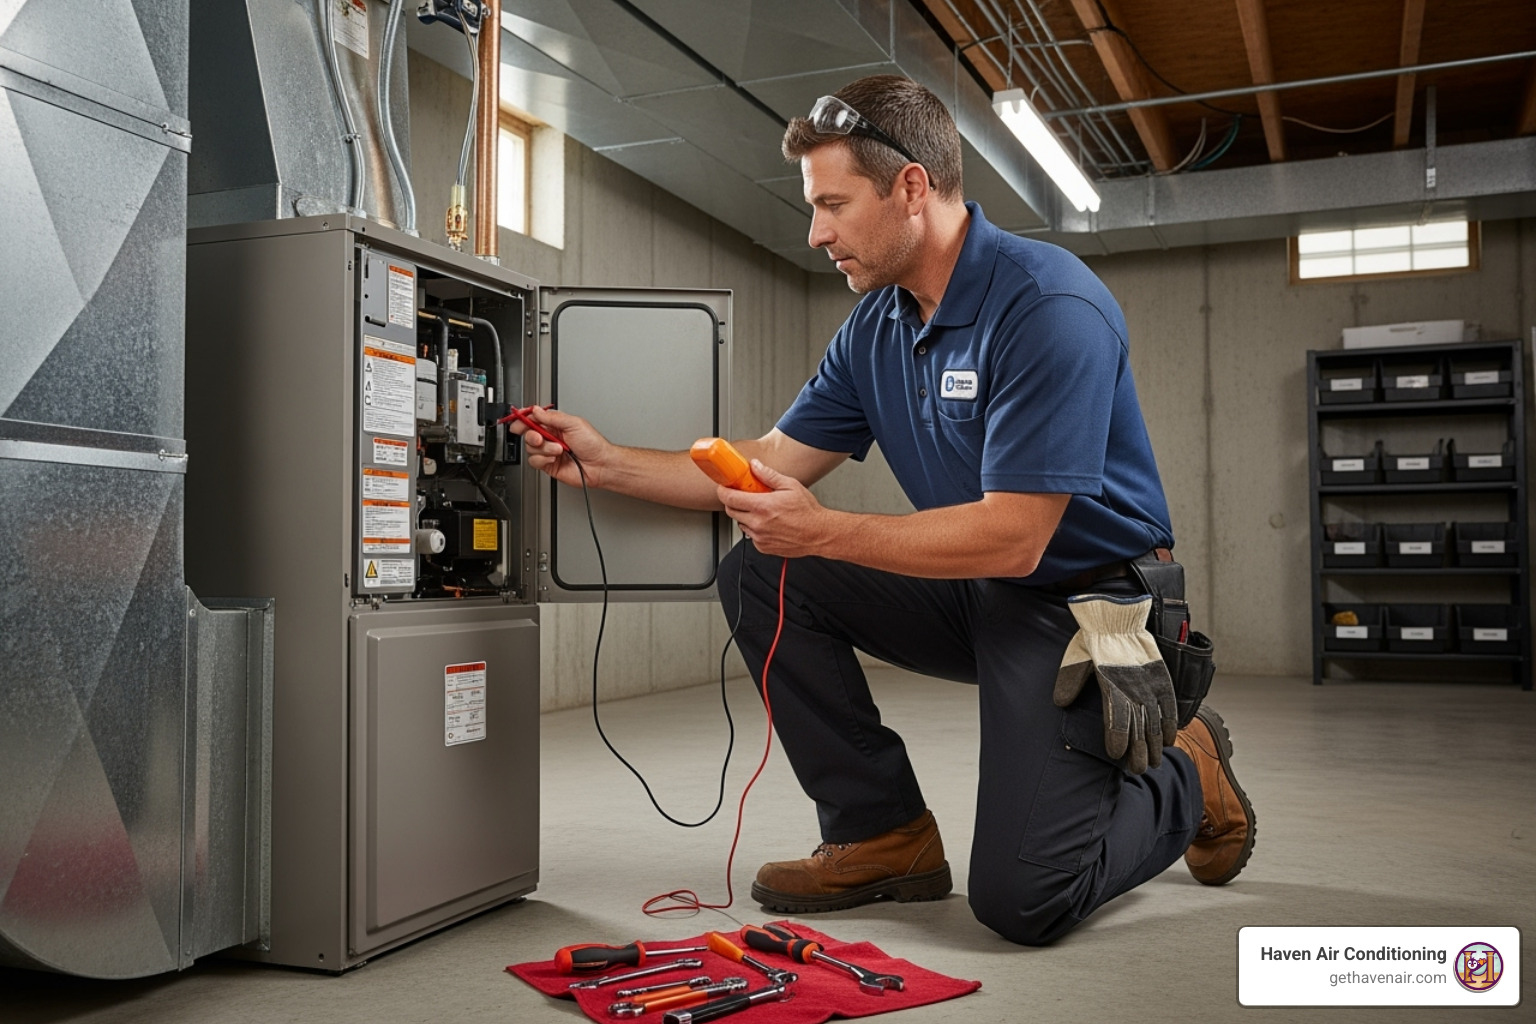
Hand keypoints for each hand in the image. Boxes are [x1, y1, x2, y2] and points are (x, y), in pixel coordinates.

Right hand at [509, 406, 609, 487]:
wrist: (600, 465)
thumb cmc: (593, 445)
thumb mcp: (574, 424)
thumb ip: (553, 417)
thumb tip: (536, 410)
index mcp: (556, 424)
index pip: (535, 418)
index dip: (524, 417)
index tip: (518, 418)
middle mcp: (551, 437)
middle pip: (528, 432)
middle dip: (532, 435)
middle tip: (539, 438)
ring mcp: (549, 451)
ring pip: (531, 448)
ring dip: (544, 449)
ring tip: (559, 450)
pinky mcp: (548, 464)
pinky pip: (534, 461)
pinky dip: (543, 459)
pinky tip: (554, 458)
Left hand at [716, 459, 829, 557]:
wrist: (819, 534)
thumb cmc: (808, 512)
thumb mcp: (791, 486)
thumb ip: (769, 475)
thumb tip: (755, 466)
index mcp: (763, 506)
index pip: (730, 498)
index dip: (723, 491)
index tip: (723, 487)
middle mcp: (758, 523)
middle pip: (731, 511)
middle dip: (733, 502)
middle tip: (743, 496)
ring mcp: (759, 537)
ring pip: (740, 524)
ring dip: (745, 516)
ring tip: (761, 510)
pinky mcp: (763, 547)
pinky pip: (750, 535)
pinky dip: (754, 528)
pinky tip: (767, 523)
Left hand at [1053, 594, 1177, 774]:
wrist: (1117, 616)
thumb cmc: (1093, 639)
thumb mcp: (1075, 657)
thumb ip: (1069, 679)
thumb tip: (1060, 702)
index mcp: (1111, 684)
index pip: (1118, 719)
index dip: (1119, 739)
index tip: (1116, 754)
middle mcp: (1133, 687)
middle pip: (1139, 727)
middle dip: (1139, 752)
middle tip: (1137, 770)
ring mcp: (1149, 684)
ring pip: (1155, 720)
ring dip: (1155, 744)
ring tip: (1154, 763)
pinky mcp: (1160, 678)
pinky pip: (1169, 705)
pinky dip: (1170, 724)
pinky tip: (1169, 740)